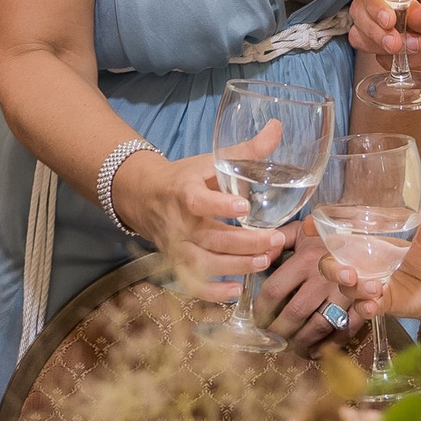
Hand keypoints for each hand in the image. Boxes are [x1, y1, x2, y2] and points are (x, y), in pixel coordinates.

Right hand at [114, 127, 289, 301]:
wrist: (143, 197)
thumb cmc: (185, 178)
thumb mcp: (209, 161)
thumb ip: (245, 150)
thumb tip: (276, 127)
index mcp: (184, 192)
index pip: (198, 201)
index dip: (219, 205)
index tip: (245, 205)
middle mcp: (178, 223)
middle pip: (210, 238)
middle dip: (245, 243)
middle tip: (275, 240)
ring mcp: (176, 247)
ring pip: (204, 263)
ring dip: (235, 266)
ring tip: (264, 262)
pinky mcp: (176, 263)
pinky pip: (193, 284)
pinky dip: (213, 292)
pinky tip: (237, 291)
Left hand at [258, 217, 349, 349]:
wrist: (369, 234)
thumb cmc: (330, 235)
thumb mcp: (302, 230)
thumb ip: (278, 240)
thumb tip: (260, 256)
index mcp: (305, 259)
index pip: (274, 290)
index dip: (261, 308)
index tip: (256, 318)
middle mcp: (323, 277)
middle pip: (294, 313)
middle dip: (279, 331)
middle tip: (271, 339)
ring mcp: (345, 292)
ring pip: (319, 325)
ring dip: (302, 341)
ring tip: (291, 347)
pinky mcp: (362, 302)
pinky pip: (347, 329)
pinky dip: (332, 344)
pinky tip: (317, 351)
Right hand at [329, 211, 420, 342]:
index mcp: (370, 243)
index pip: (338, 234)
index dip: (319, 229)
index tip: (308, 226)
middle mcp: (364, 263)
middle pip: (331, 265)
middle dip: (332, 269)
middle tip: (349, 274)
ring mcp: (369, 285)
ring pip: (345, 288)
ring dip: (355, 289)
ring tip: (375, 289)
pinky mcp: (379, 304)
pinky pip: (362, 308)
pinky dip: (364, 308)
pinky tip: (373, 306)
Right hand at [347, 0, 420, 77]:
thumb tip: (412, 14)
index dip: (374, 6)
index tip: (389, 20)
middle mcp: (390, 7)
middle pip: (359, 17)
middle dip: (376, 33)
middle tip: (398, 43)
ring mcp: (391, 31)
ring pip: (364, 40)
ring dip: (387, 50)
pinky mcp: (398, 53)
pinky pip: (385, 62)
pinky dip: (405, 63)